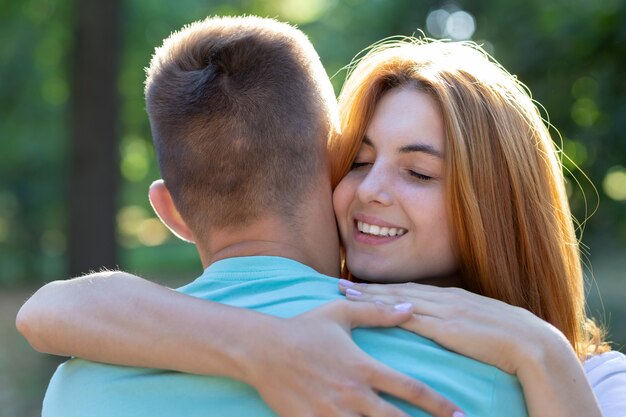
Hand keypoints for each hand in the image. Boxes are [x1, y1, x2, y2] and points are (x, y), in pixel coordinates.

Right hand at [244, 300, 462, 416]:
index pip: (410, 389)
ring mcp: (332, 412)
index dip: (439, 404)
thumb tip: (410, 307)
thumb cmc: (303, 329)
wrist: (261, 349)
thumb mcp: (341, 313)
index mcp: (363, 366)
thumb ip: (378, 312)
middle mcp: (352, 394)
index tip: (460, 414)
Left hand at [338, 280, 564, 375]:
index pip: (410, 291)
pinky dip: (385, 312)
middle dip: (366, 289)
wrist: (534, 344)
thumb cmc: (511, 339)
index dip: (383, 289)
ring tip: (343, 295)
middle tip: (338, 285)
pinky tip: (369, 312)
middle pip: (396, 291)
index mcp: (453, 298)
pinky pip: (409, 318)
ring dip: (368, 297)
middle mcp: (444, 299)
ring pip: (396, 301)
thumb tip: (449, 330)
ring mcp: (444, 311)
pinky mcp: (446, 328)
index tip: (360, 287)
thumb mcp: (483, 325)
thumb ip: (462, 323)